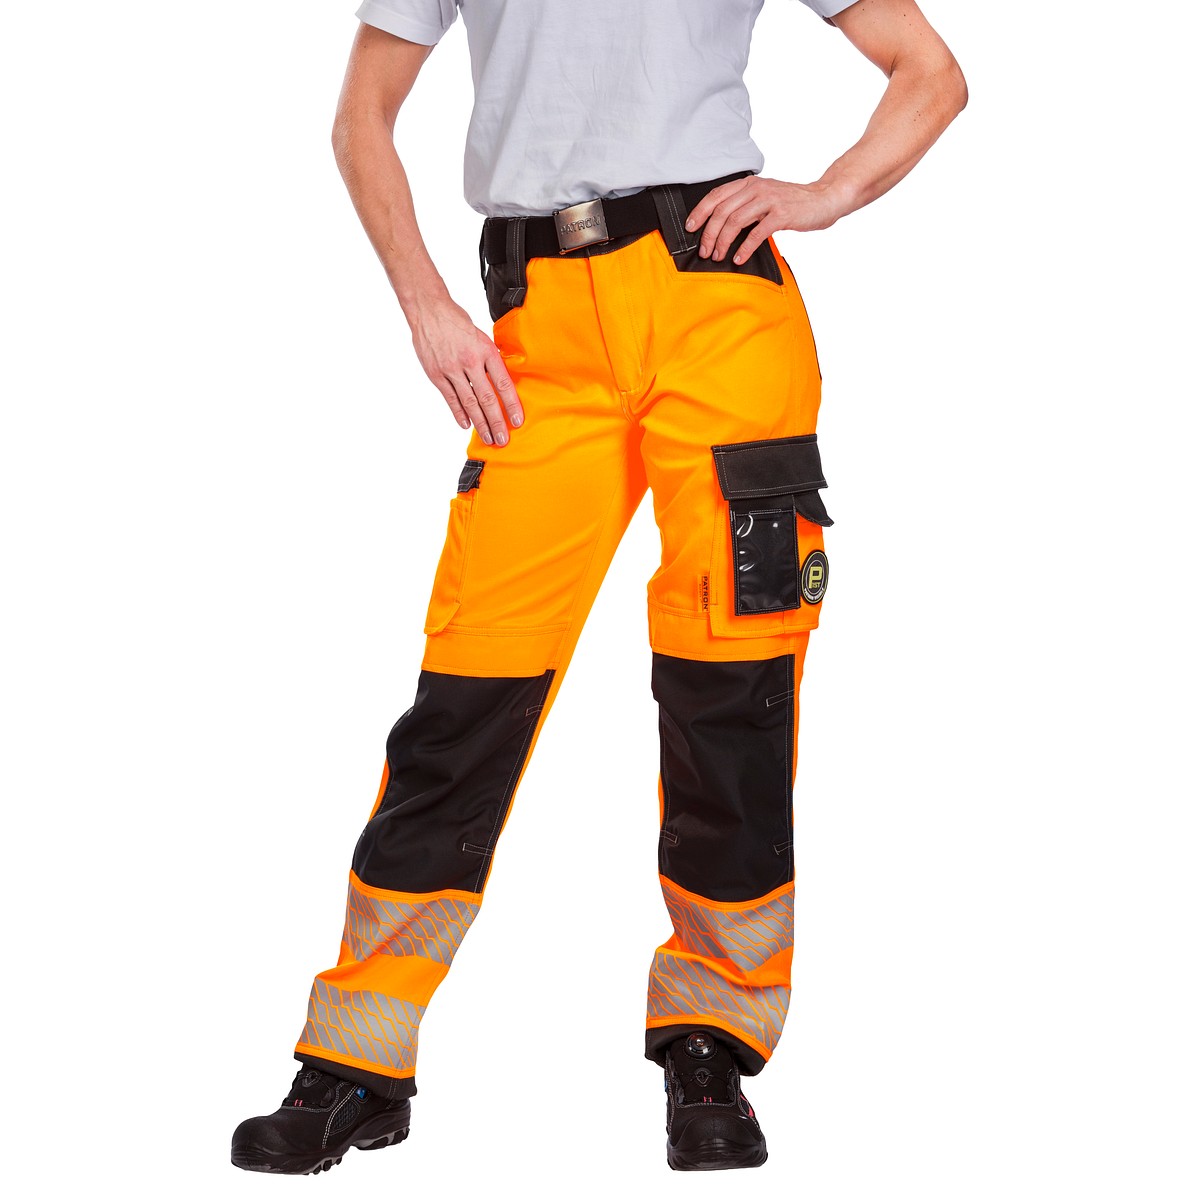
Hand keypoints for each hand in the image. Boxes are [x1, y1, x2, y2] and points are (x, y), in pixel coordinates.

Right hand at [408, 296, 523, 445]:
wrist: (429, 311)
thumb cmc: (458, 323)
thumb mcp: (482, 337)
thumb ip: (490, 359)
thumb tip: (502, 382)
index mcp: (486, 351)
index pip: (503, 384)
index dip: (511, 404)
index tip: (517, 421)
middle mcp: (470, 362)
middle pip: (487, 398)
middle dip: (497, 422)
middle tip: (503, 440)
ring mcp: (451, 370)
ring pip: (470, 403)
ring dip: (480, 423)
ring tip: (489, 438)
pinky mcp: (437, 375)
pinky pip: (451, 399)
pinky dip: (459, 414)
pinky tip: (467, 425)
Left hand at [684, 175, 850, 264]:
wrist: (823, 200)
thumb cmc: (792, 203)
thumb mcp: (764, 198)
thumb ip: (744, 206)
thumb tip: (720, 225)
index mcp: (749, 184)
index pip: (716, 196)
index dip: (700, 212)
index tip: (690, 228)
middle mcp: (756, 189)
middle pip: (722, 211)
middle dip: (709, 234)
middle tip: (705, 250)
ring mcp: (769, 201)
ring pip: (735, 221)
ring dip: (723, 242)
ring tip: (719, 256)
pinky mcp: (781, 215)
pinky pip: (756, 233)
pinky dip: (744, 248)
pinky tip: (738, 258)